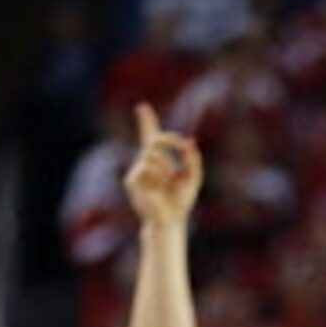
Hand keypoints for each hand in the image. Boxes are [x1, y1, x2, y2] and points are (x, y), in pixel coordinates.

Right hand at [122, 103, 203, 222]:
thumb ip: (193, 158)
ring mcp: (137, 170)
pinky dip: (157, 175)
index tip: (142, 106)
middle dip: (171, 139)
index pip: (151, 137)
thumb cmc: (180, 201)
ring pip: (153, 154)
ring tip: (167, 182)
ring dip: (166, 165)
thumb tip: (190, 140)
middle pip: (155, 139)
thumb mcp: (193, 176)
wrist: (170, 220)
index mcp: (159, 161)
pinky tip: (157, 188)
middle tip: (183, 144)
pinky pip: (146, 166)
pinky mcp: (132, 180)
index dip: (147, 122)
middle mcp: (145, 162)